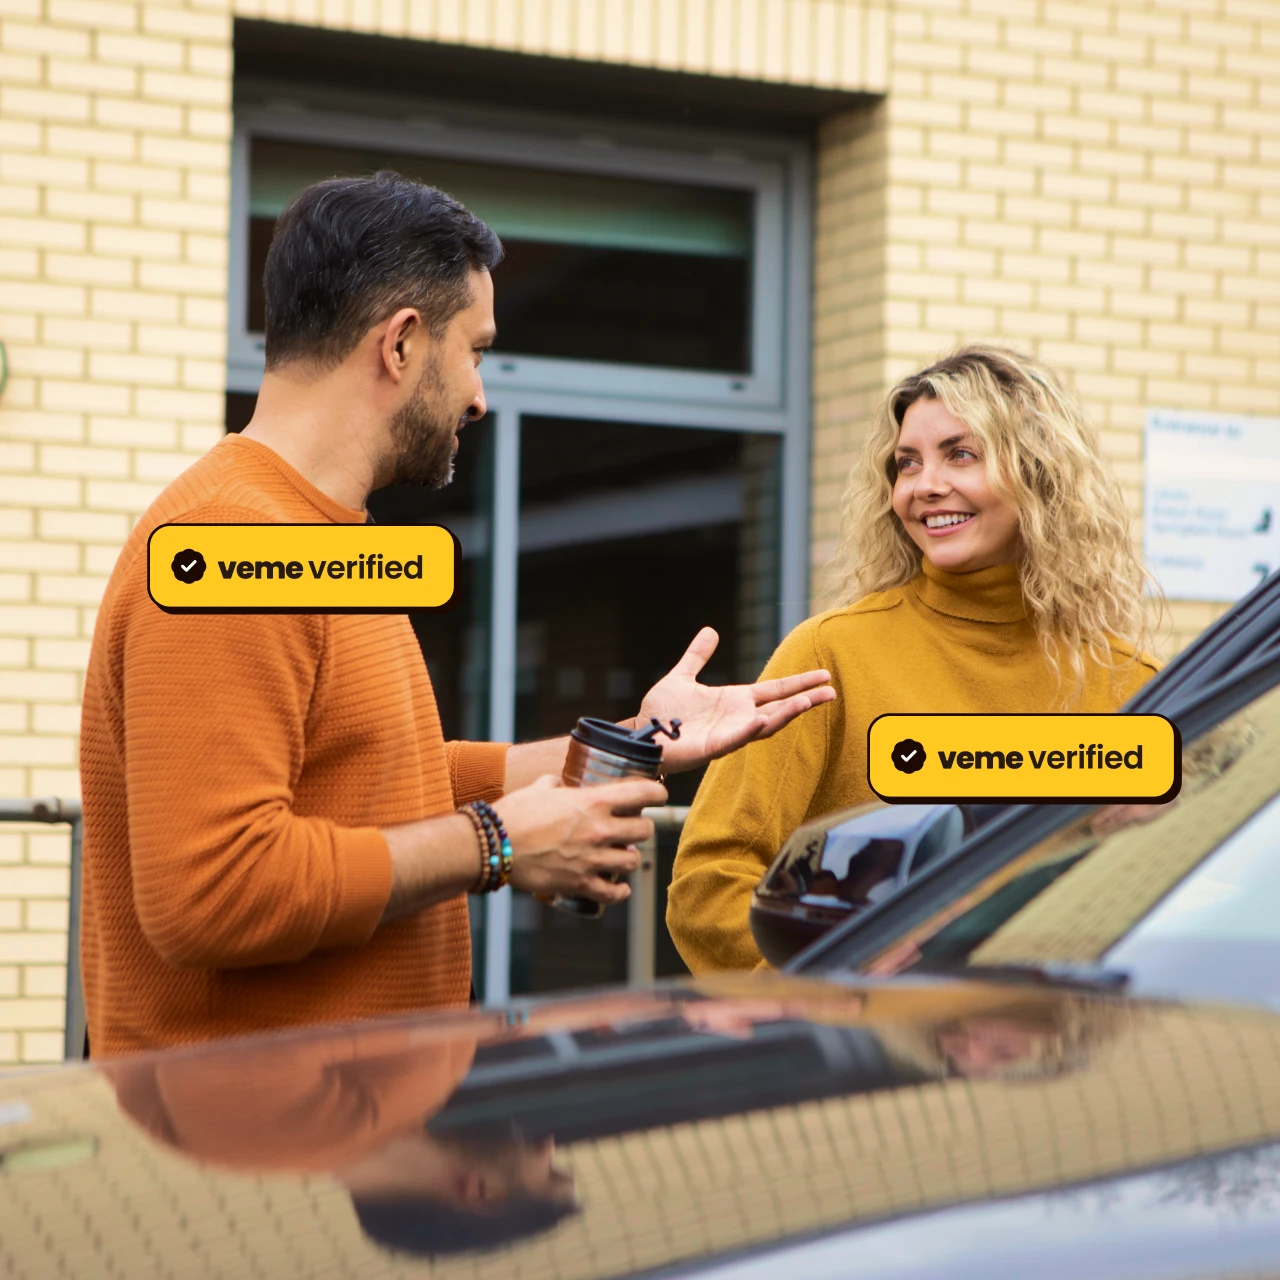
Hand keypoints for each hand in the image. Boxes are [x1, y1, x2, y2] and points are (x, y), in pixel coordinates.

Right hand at [494, 774, 666, 903]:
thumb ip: (555, 784)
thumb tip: (557, 783)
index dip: (656, 794)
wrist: (493, 845)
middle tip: (632, 828)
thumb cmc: (515, 813)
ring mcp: (592, 859)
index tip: (657, 796)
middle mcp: (599, 830)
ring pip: (632, 861)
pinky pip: (613, 893)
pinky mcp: (580, 883)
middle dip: (641, 829)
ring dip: (629, 858)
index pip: (643, 794)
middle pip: (644, 831)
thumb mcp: (539, 788)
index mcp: (593, 802)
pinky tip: (621, 888)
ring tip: (622, 856)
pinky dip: (620, 892)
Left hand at [635, 626, 835, 772]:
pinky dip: (750, 730)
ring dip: (786, 714)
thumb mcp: (681, 676)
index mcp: (734, 700)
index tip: (824, 676)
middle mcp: (737, 717)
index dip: (799, 683)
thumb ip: (697, 656)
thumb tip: (710, 631)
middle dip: (805, 700)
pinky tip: (764, 719)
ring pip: (765, 725)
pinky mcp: (713, 748)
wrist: (641, 734)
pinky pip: (736, 739)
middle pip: (779, 708)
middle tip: (831, 692)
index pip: (775, 690)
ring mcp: (728, 734)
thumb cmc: (661, 712)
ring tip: (807, 702)